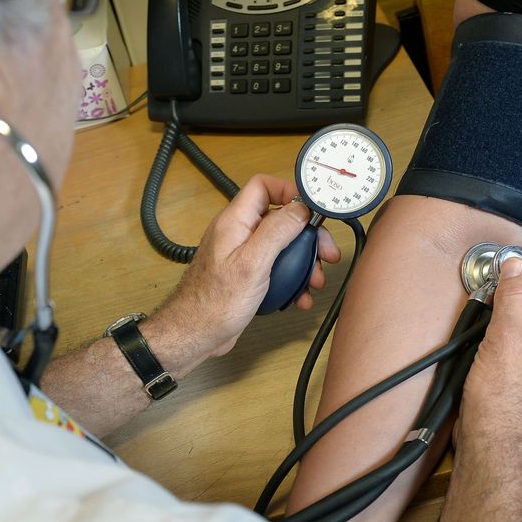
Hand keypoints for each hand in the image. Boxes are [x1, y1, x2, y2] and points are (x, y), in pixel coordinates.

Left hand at [154, 174, 340, 358]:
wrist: (195, 334)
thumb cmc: (214, 303)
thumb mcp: (252, 264)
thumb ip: (276, 231)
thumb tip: (300, 208)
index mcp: (235, 222)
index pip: (263, 187)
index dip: (290, 191)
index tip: (313, 210)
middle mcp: (238, 234)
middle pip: (279, 219)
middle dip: (306, 235)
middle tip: (326, 253)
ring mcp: (242, 255)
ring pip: (281, 246)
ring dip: (303, 262)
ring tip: (315, 280)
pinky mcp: (246, 275)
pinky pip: (275, 268)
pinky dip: (291, 280)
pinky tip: (299, 296)